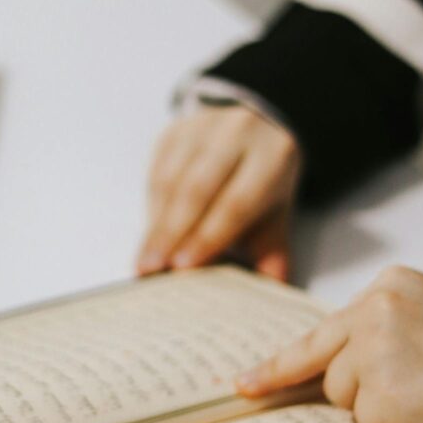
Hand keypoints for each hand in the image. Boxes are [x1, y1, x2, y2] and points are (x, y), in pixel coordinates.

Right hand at [137, 106, 300, 280]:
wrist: (257, 125)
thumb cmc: (265, 180)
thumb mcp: (277, 212)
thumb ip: (273, 254)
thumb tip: (269, 298)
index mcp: (271, 156)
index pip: (236, 201)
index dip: (208, 235)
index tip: (184, 266)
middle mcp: (236, 135)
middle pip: (197, 189)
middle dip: (172, 234)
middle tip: (152, 270)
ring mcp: (201, 129)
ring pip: (170, 181)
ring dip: (155, 226)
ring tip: (145, 262)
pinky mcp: (173, 132)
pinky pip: (155, 173)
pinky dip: (150, 209)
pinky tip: (148, 238)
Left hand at [237, 266, 422, 422]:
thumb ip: (376, 329)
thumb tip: (327, 368)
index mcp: (387, 285)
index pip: (321, 330)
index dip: (281, 364)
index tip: (244, 385)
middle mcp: (376, 308)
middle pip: (328, 366)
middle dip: (347, 387)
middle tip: (347, 390)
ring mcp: (378, 347)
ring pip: (344, 396)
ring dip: (378, 405)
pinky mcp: (386, 389)